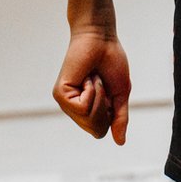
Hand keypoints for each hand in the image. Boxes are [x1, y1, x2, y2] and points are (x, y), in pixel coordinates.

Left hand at [54, 25, 130, 142]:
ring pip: (89, 119)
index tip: (108, 92)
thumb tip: (120, 142)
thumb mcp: (120, 94)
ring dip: (99, 96)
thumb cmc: (111, 62)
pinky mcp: (60, 94)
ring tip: (93, 78)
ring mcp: (66, 102)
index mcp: (87, 110)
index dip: (111, 116)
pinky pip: (82, 107)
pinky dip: (91, 91)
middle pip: (95, 129)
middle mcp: (74, 109)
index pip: (100, 132)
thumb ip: (119, 118)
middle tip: (101, 83)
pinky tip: (86, 77)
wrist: (102, 39)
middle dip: (105, 107)